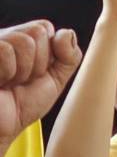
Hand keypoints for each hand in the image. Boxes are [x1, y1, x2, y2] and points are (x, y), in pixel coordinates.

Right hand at [0, 22, 80, 143]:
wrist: (0, 129)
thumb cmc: (22, 105)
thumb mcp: (56, 78)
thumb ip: (70, 55)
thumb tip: (66, 33)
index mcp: (20, 39)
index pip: (44, 27)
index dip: (48, 54)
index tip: (35, 74)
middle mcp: (3, 38)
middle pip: (38, 30)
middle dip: (37, 62)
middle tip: (20, 80)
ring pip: (24, 41)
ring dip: (23, 70)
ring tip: (9, 83)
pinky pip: (6, 51)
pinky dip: (7, 72)